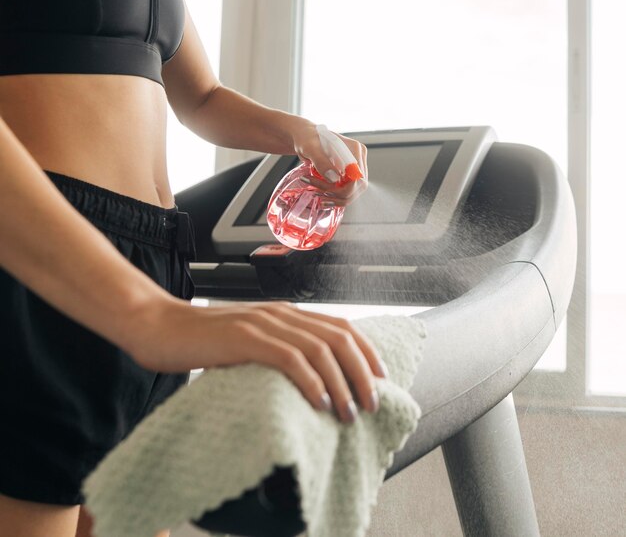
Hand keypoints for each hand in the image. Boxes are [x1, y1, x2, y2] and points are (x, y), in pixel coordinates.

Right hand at [131, 298, 387, 423]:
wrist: (158, 325)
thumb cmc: (201, 339)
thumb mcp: (248, 341)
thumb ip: (276, 350)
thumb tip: (307, 379)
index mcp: (284, 313)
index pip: (340, 327)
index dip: (366, 353)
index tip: (379, 380)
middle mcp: (280, 313)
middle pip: (339, 337)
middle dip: (362, 372)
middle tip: (372, 403)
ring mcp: (262, 323)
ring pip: (320, 349)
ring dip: (341, 383)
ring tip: (349, 411)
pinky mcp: (243, 338)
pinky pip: (288, 357)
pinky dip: (310, 380)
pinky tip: (318, 401)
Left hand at [291, 122, 367, 206]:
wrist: (303, 138)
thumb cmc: (306, 138)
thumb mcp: (310, 147)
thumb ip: (321, 161)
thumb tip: (334, 179)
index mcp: (355, 149)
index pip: (359, 175)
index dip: (346, 187)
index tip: (328, 189)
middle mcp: (358, 159)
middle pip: (358, 187)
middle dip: (338, 194)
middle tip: (318, 192)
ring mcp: (353, 168)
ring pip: (352, 192)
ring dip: (335, 198)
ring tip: (317, 194)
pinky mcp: (346, 176)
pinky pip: (345, 192)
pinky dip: (333, 197)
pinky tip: (321, 196)